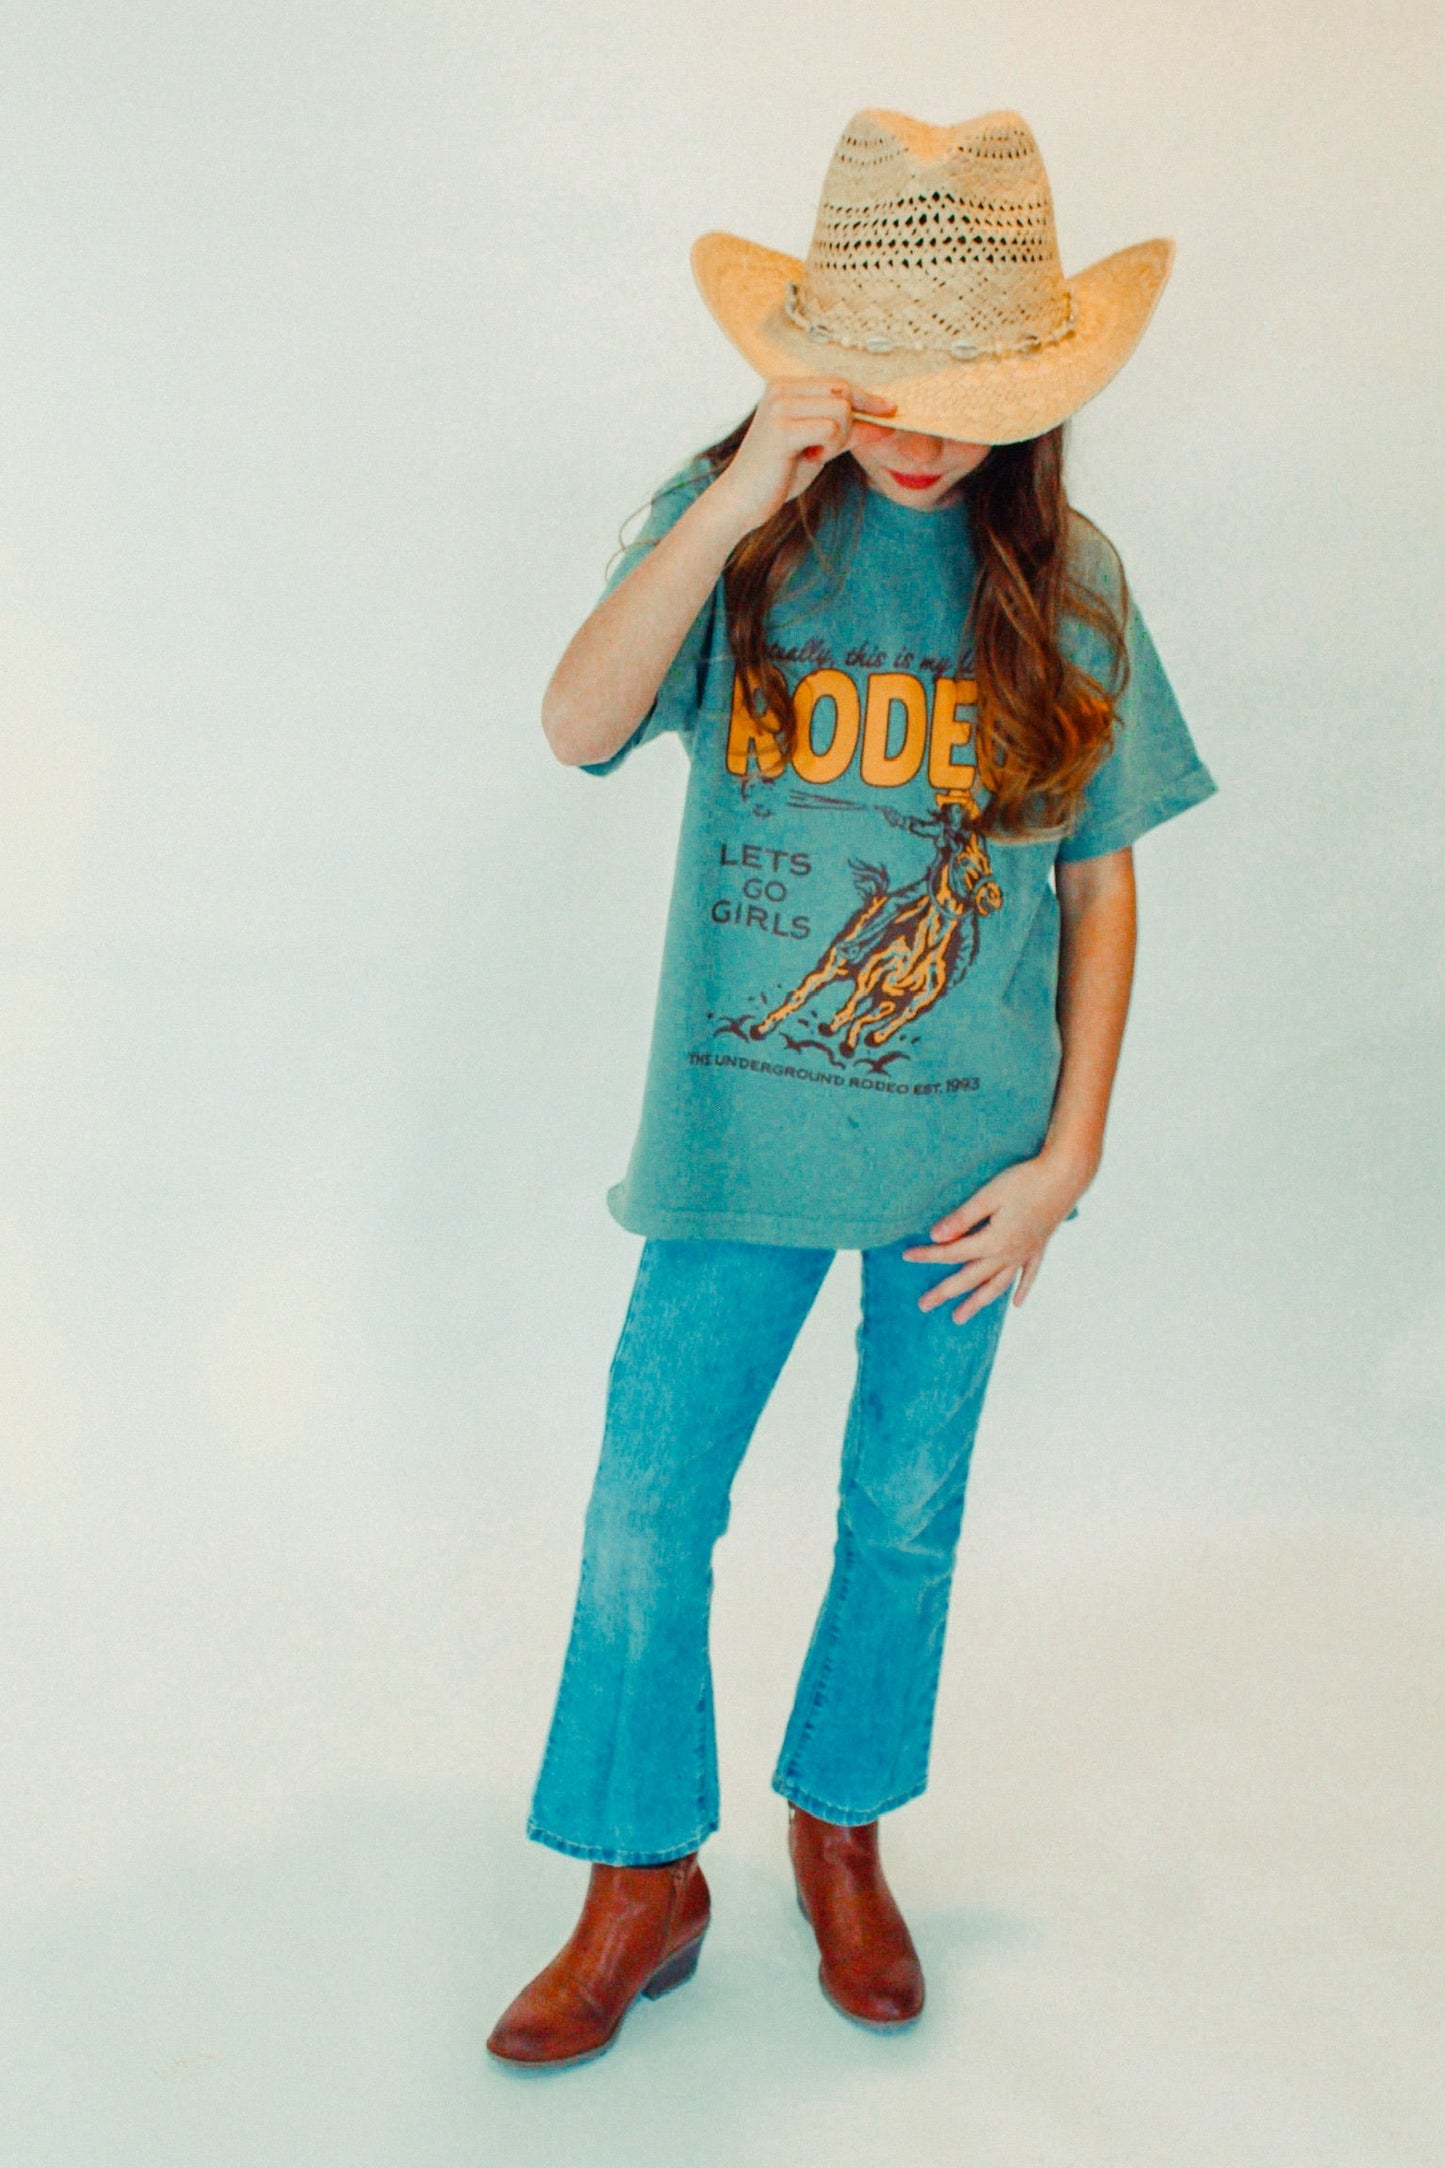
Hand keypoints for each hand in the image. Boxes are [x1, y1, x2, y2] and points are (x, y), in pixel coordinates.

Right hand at [708, 377, 896, 538]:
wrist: (741, 500)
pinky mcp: (782, 428)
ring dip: (838, 440)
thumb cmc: (778, 474)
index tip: (890, 409)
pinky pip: (831, 430)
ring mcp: (780, 406)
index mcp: (785, 386)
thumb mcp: (818, 447)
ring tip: (814, 454)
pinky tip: (808, 459)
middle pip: (843, 393)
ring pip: (841, 411)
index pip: (838, 384)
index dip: (866, 398)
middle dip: (850, 423)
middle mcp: (780, 388)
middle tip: (825, 450)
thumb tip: (883, 423)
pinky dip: (829, 448)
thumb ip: (846, 432)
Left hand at [901, 1151, 1092, 1322]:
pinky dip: (1022, 1290)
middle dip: (945, 1292)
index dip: (928, 1255)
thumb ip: (963, 1218)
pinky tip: (1016, 1304)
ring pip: (996, 1285)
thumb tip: (936, 1236)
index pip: (953, 1253)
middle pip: (970, 1278)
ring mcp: (1025, 1253)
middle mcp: (1008, 1254)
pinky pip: (1028, 1276)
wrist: (1066, 1176)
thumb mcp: (989, 1195)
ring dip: (977, 1302)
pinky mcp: (1039, 1247)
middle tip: (923, 1305)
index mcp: (993, 1241)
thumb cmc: (1026, 1180)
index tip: (906, 1256)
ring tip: (960, 1317)